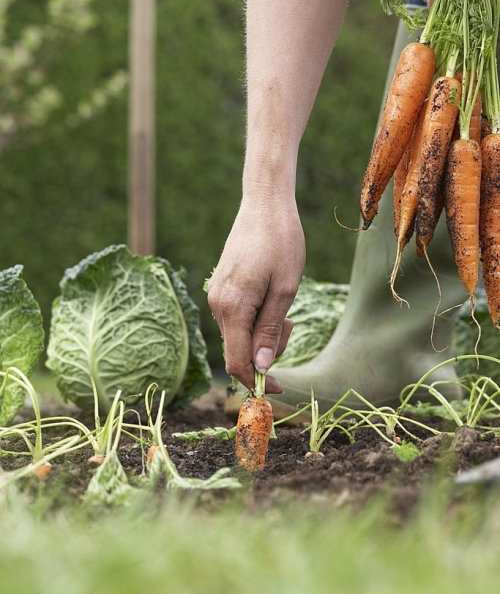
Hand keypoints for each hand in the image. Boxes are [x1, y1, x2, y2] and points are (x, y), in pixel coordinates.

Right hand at [207, 196, 305, 392]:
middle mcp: (217, 304)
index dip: (258, 381)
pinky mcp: (220, 288)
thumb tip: (262, 368)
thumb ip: (270, 330)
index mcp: (232, 307)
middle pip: (239, 350)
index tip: (279, 389)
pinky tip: (271, 298)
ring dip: (263, 332)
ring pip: (238, 335)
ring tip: (284, 306)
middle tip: (291, 324)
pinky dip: (256, 319)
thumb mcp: (285, 290)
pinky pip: (236, 318)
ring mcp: (216, 296)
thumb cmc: (281, 243)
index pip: (237, 362)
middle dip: (267, 350)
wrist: (264, 205)